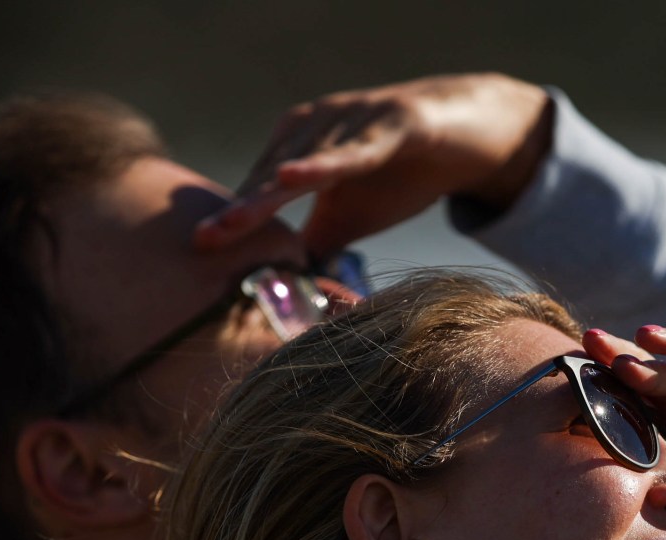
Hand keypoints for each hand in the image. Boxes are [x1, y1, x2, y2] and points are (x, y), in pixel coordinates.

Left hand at [194, 73, 552, 256]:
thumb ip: (317, 244)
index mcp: (300, 147)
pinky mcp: (392, 122)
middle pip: (270, 177)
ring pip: (305, 164)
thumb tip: (290, 292)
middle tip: (203, 241)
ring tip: (235, 222)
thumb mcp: (352, 217)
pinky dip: (323, 164)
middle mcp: (316, 127)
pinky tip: (292, 176)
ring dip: (269, 195)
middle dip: (239, 210)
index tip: (199, 250)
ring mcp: (351, 121)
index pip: (260, 190)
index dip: (233, 220)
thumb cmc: (401, 176)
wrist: (466, 136)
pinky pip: (354, 150)